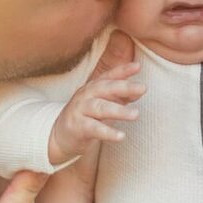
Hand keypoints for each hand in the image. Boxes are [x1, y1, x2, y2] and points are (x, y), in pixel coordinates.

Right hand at [47, 38, 144, 166]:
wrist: (60, 135)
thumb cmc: (87, 116)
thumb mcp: (103, 103)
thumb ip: (121, 96)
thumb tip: (140, 90)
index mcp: (93, 87)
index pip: (109, 76)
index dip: (122, 70)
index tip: (138, 66)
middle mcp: (86, 95)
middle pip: (105, 88)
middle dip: (124, 87)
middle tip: (143, 88)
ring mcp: (80, 110)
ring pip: (100, 108)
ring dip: (119, 111)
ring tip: (136, 114)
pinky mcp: (77, 127)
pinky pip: (94, 129)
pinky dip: (108, 132)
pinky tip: (121, 136)